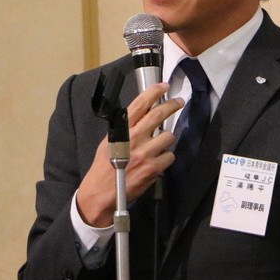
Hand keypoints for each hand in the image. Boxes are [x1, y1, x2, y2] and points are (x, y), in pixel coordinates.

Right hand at [74, 82, 182, 227]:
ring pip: (168, 136)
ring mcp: (144, 154)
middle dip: (172, 105)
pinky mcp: (152, 168)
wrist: (100, 194)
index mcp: (120, 131)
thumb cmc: (103, 169)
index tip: (163, 86)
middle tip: (179, 102)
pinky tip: (157, 162)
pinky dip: (166, 158)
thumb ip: (125, 129)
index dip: (153, 92)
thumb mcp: (109, 143)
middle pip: (158, 115)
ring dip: (166, 140)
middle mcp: (132, 139)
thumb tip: (143, 117)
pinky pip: (169, 156)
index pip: (138, 105)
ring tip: (158, 146)